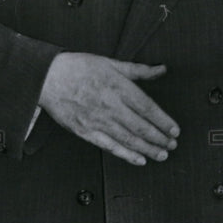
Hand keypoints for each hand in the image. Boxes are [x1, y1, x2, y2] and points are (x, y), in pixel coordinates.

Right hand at [39, 52, 179, 165]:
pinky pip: (109, 147)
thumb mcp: (111, 63)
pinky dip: (126, 155)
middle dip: (159, 138)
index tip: (175, 130)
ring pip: (128, 139)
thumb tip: (162, 69)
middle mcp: (110, 105)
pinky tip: (139, 159)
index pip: (147, 107)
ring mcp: (97, 121)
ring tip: (162, 154)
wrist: (47, 77)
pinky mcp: (85, 132)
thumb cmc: (79, 68)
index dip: (163, 121)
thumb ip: (139, 70)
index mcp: (118, 86)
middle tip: (172, 145)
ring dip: (148, 149)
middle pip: (140, 126)